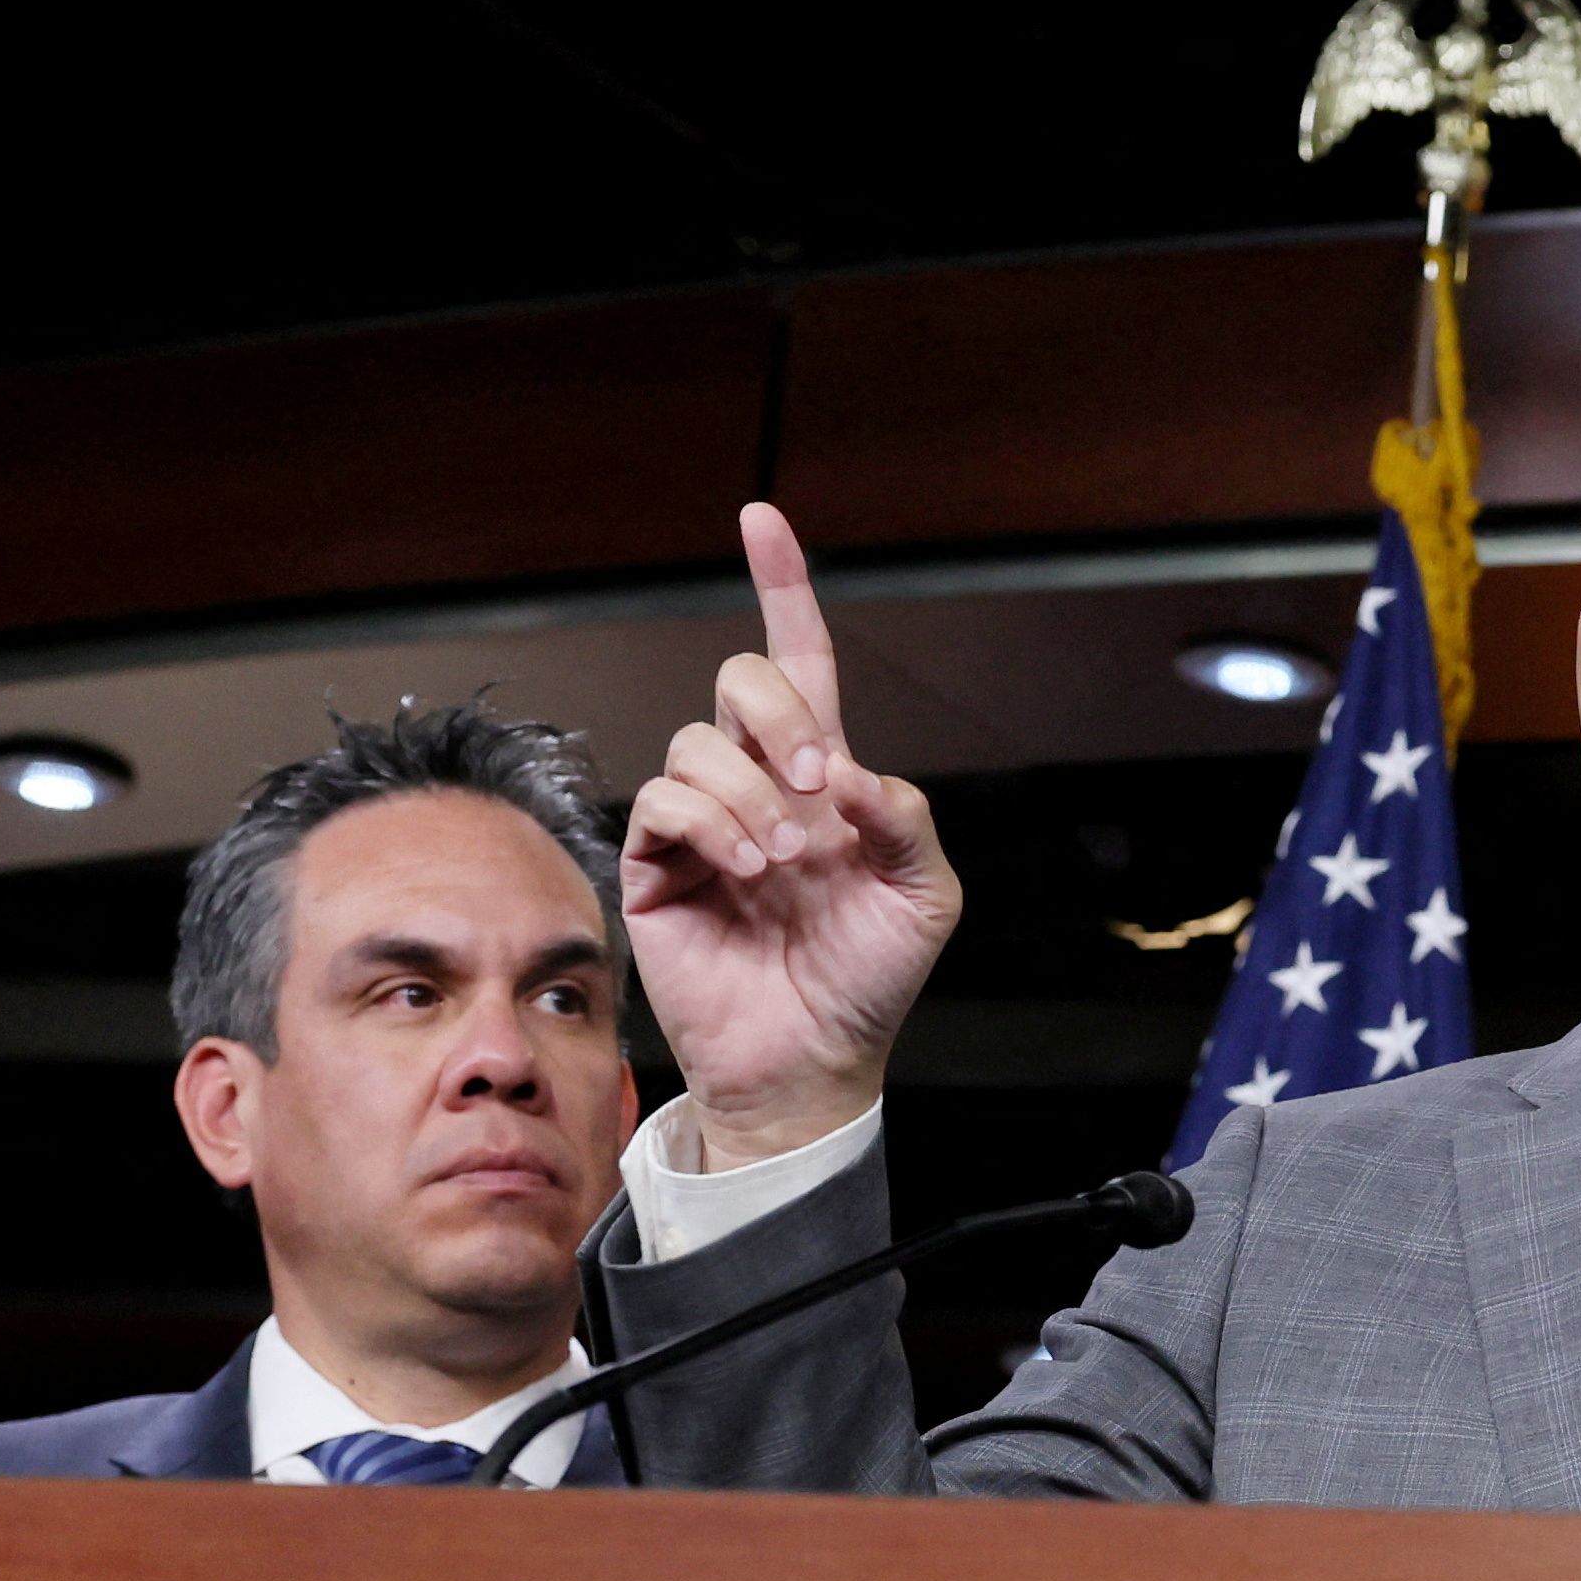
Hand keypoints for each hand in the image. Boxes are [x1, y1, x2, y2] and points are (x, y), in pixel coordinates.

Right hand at [618, 502, 961, 1162]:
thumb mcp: (923, 895)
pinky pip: (662, 800)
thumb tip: (844, 768)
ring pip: (697, 743)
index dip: (781, 588)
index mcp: (821, 778)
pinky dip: (709, 823)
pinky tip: (746, 870)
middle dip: (777, 712)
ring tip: (783, 865)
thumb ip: (903, 817)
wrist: (815, 1061)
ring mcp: (701, 823)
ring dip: (749, 795)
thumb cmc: (869, 980)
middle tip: (817, 783)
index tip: (762, 519)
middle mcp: (755, 785)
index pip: (798, 661)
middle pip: (740, 680)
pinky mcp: (656, 865)